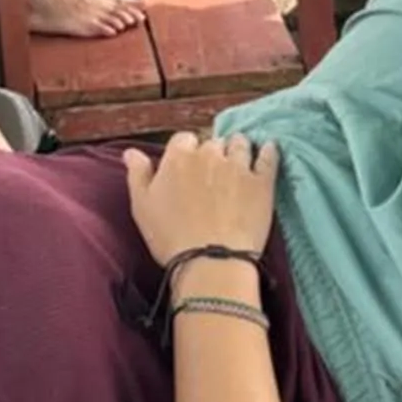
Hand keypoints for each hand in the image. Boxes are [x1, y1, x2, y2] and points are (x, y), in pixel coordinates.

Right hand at [122, 128, 279, 270]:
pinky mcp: (261, 182)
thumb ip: (137, 173)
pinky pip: (269, 157)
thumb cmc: (170, 237)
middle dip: (212, 153)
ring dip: (237, 148)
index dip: (185, 152)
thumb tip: (131, 152)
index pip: (183, 140)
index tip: (186, 167)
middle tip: (211, 172)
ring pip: (240, 144)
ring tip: (238, 158)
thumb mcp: (141, 205)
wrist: (211, 262)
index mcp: (178, 157)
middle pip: (212, 142)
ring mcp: (238, 166)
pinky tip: (270, 149)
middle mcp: (209, 154)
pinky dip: (269, 152)